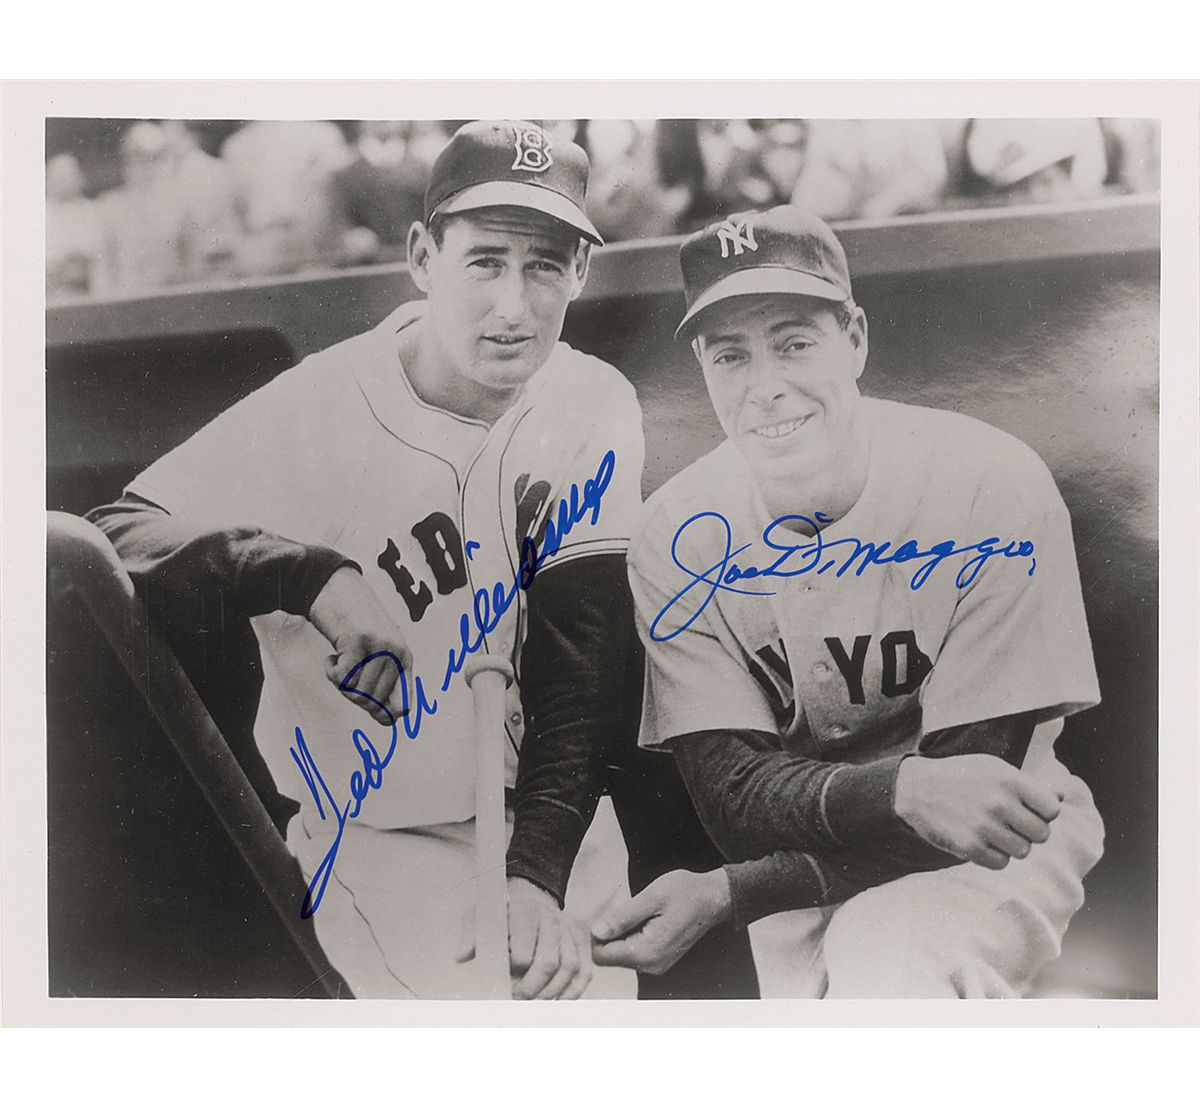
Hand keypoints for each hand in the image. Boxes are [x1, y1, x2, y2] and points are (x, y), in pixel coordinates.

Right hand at [307, 566, 412, 725]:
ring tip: (339, 662)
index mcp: (405, 657)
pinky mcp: (358, 640)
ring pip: (359, 693)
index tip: (362, 700)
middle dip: (354, 696)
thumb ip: (381, 681)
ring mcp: (379, 645)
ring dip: (341, 684)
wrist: (334, 586)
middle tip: (344, 675)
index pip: (403, 705)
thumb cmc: (352, 622)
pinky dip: (331, 673)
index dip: (381, 713)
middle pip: (375, 703)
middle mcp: (396, 652)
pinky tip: (332, 656)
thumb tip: (389, 721)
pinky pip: (343, 679)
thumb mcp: (375, 650)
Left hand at [455, 878, 592, 999]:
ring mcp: (567, 930)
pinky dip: (573, 990)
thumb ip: (471, 934)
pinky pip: (584, 970)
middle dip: (532, 988)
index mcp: (524, 912)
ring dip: (551, 992)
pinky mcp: (579, 941)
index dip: (513, 973)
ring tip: (534, 1003)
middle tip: (518, 998)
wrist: (529, 897)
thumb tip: (462, 955)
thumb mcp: (481, 915)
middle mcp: (550, 919)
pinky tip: (558, 1001)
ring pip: (569, 967)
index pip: (523, 951)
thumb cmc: (504, 913)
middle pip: (548, 962)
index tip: (505, 985)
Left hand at [591, 869, 731, 975]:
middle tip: (623, 907)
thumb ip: (622, 917)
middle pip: (609, 957)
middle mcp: (650, 965)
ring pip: (620, 955)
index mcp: (646, 952)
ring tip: (636, 911)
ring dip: (620, 933)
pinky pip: (633, 952)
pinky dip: (631, 936)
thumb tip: (596, 932)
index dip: (597, 933)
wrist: (713, 898)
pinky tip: (642, 918)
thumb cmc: (684, 892)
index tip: (608, 912)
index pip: (602, 956)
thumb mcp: (651, 897)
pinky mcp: (659, 959)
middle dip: (609, 933)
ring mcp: (656, 965)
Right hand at [894, 753, 1064, 869]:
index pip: (1052, 810)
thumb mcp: (995, 767)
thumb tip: (1063, 798)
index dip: (1043, 812)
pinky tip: (982, 841)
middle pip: (1041, 834)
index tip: (1029, 809)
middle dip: (1029, 830)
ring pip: (1023, 851)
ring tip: (995, 832)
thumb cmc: (961, 776)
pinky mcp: (970, 846)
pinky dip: (994, 856)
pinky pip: (1001, 863)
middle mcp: (1000, 803)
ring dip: (1012, 845)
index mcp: (1010, 780)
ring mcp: (985, 826)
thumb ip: (1028, 784)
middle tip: (1012, 823)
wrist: (916, 788)